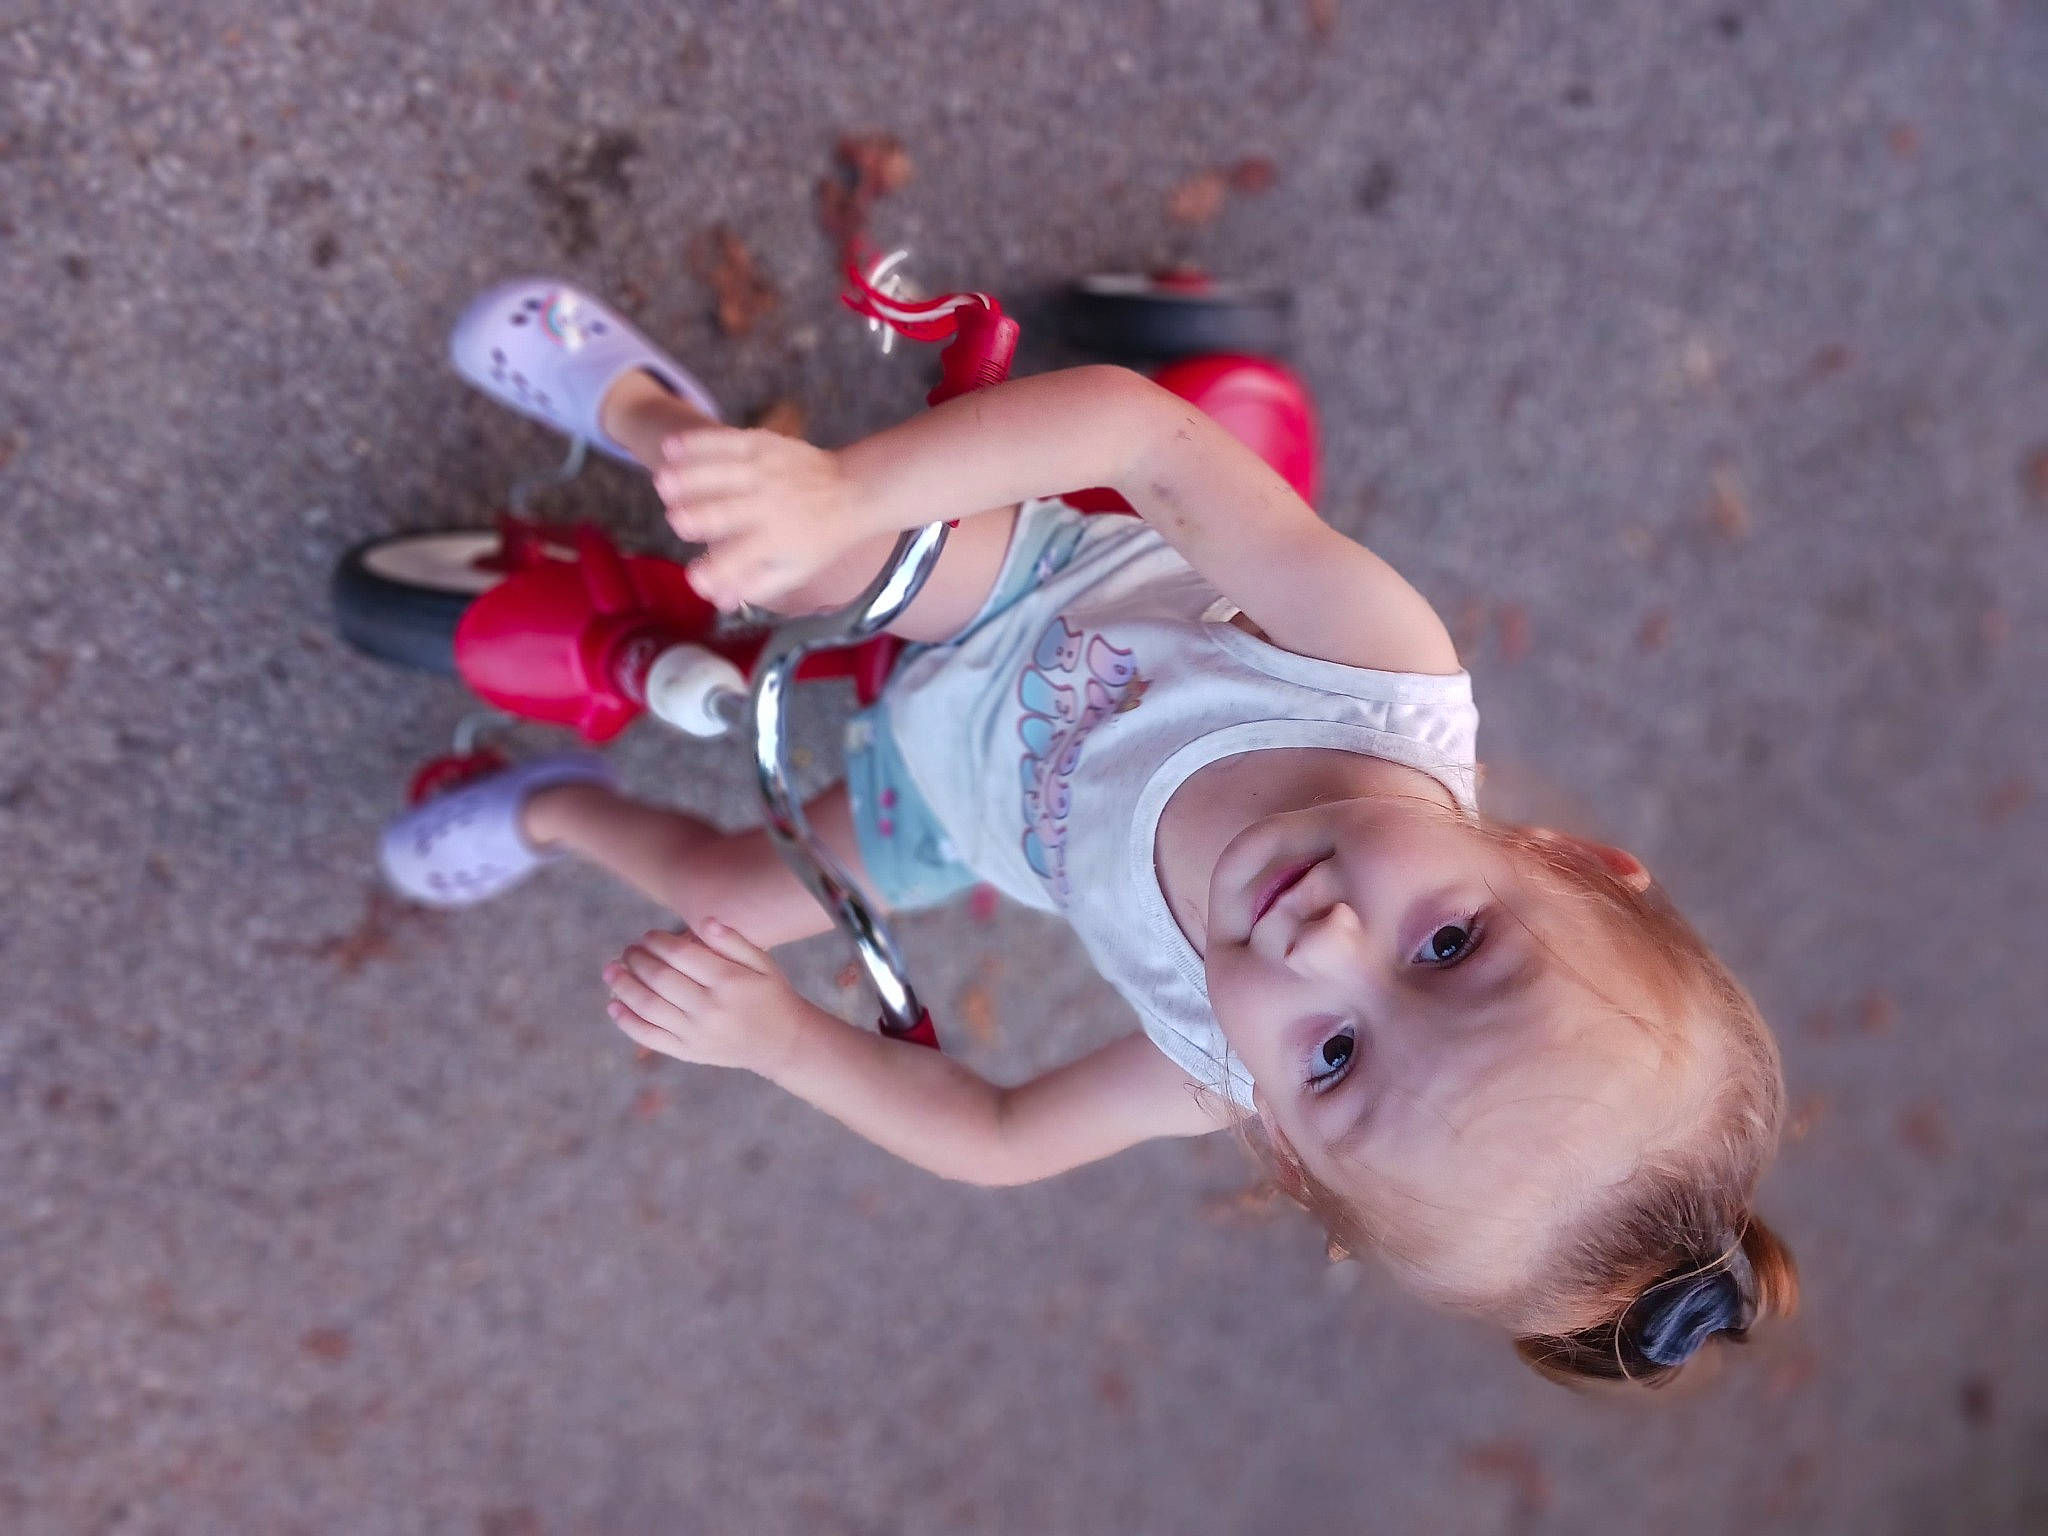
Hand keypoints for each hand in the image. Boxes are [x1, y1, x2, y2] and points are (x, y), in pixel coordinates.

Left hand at [602, 918, 817, 1074]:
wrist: (781, 1043)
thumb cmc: (770, 995)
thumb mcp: (764, 963)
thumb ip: (734, 941)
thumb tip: (704, 920)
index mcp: (729, 981)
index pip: (681, 955)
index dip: (657, 942)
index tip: (647, 935)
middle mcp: (710, 1008)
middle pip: (660, 979)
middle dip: (637, 960)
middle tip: (628, 950)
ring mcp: (696, 1033)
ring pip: (648, 1007)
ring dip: (623, 986)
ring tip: (611, 970)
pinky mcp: (688, 1051)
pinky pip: (650, 1037)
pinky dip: (627, 1022)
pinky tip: (612, 1005)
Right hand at [653, 427, 865, 610]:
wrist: (850, 490)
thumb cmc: (815, 537)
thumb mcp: (793, 570)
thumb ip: (754, 585)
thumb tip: (717, 601)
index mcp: (776, 541)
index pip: (740, 561)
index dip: (716, 571)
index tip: (694, 577)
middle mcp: (769, 505)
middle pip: (727, 513)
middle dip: (698, 517)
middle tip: (675, 521)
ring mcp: (764, 471)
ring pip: (720, 473)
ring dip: (690, 476)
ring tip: (662, 482)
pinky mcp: (761, 444)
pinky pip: (724, 441)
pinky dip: (697, 443)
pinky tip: (671, 447)